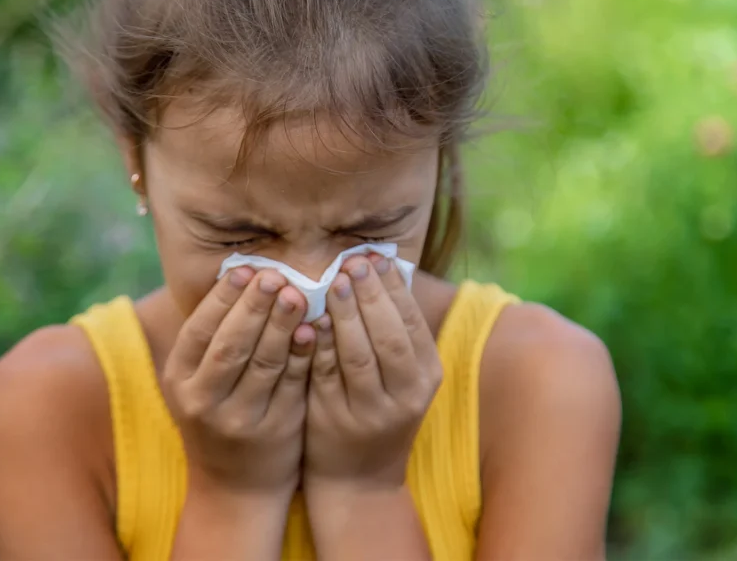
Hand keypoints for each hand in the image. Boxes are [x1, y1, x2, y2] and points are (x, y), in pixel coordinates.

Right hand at [162, 266, 313, 497]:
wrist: (235, 485)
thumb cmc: (221, 415)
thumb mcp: (202, 380)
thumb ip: (217, 337)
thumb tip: (244, 272)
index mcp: (180, 379)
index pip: (200, 330)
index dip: (223, 298)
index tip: (246, 269)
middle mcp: (203, 400)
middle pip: (231, 344)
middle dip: (254, 305)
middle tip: (276, 275)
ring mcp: (240, 418)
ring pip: (264, 362)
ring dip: (283, 324)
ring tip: (298, 293)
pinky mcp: (275, 429)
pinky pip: (292, 384)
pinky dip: (304, 354)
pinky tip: (314, 329)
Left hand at [304, 254, 441, 490]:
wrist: (360, 479)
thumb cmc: (376, 410)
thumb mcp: (399, 375)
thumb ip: (391, 330)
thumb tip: (380, 268)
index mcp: (427, 375)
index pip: (411, 324)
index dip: (393, 289)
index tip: (374, 258)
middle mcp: (407, 395)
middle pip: (389, 337)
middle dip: (370, 295)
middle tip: (352, 263)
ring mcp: (373, 412)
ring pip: (359, 356)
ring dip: (345, 315)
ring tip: (331, 283)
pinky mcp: (337, 421)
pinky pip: (327, 375)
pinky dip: (319, 345)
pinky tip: (309, 319)